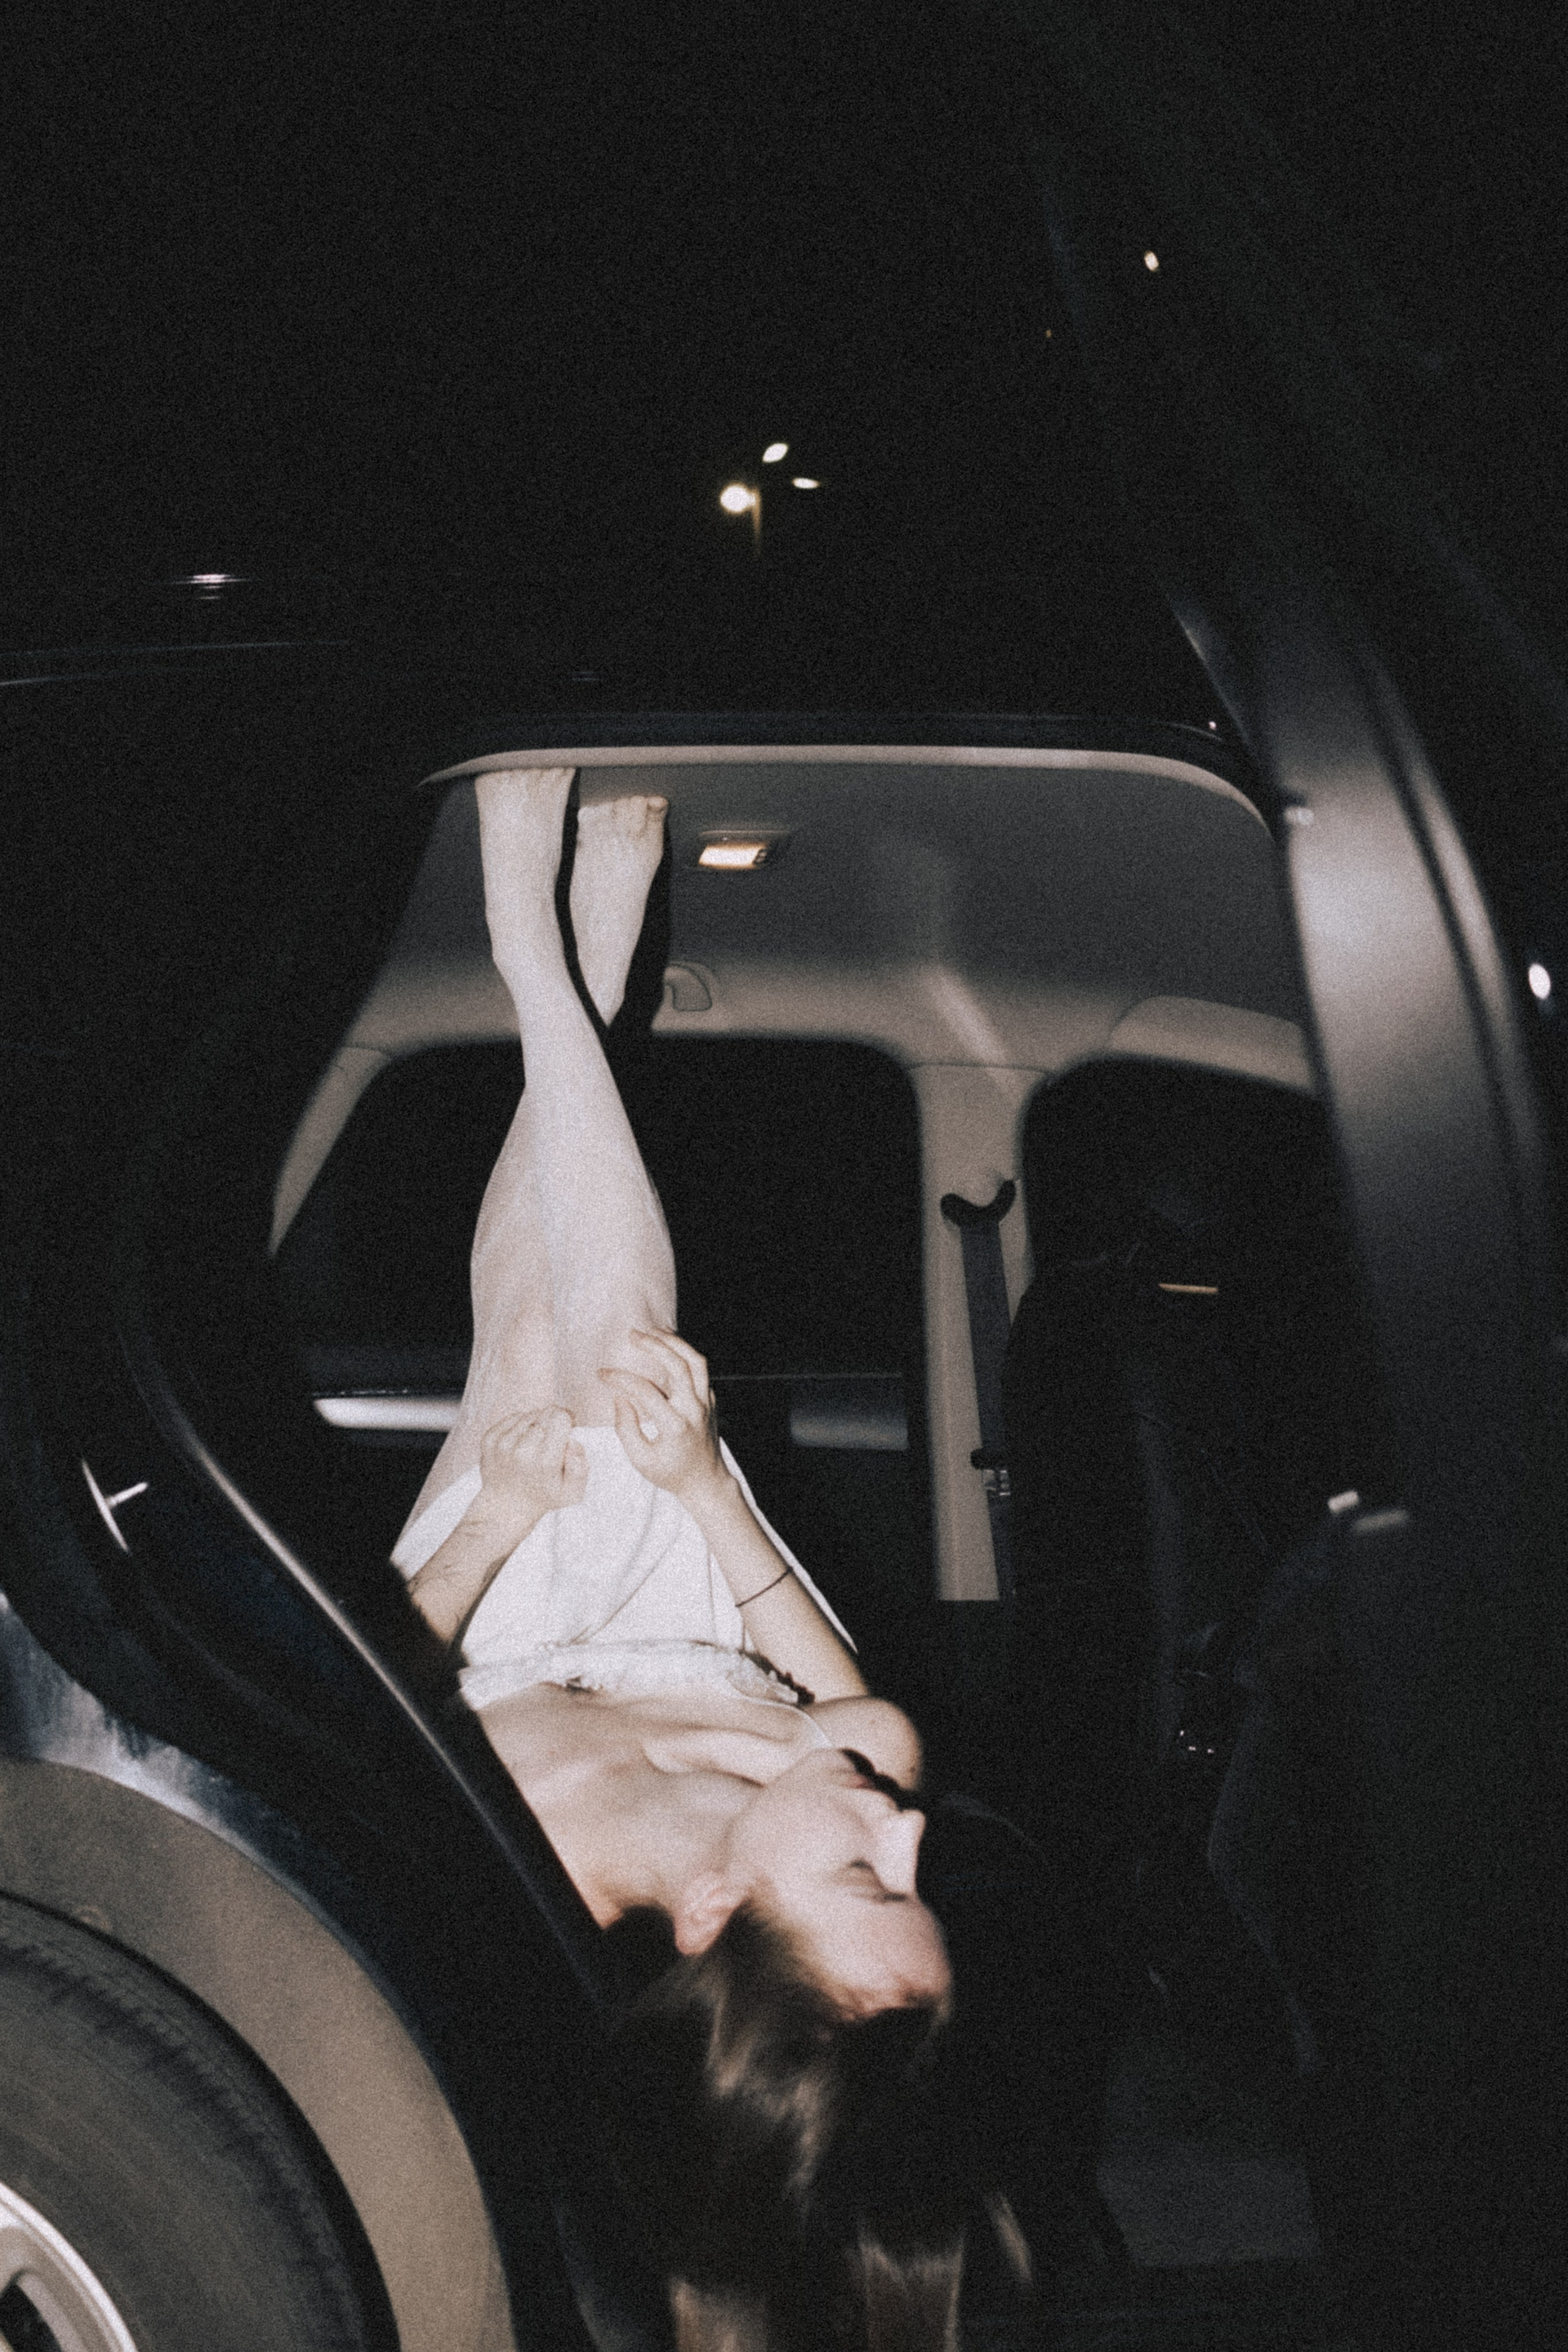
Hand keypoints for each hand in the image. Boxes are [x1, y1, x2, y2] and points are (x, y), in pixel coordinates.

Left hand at [477, 1405, 587, 1529]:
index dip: (567, 1421)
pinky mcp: (489, 1439)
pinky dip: (518, 1426)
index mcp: (545, 1461)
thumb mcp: (572, 1492)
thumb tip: (572, 1442)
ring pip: (529, 1414)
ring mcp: (502, 1444)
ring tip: (533, 1446)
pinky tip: (519, 1444)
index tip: (565, 1432)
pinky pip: (512, 1417)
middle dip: (552, 1422)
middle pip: (546, 1412)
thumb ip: (580, 1467)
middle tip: (549, 1442)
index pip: (560, 1417)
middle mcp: (522, 1450)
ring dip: (535, 1425)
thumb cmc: (543, 1496)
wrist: (505, 1507)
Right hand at [598, 1330, 726, 1500]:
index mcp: (675, 1427)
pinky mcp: (711, 1400)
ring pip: (696, 1362)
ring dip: (675, 1342)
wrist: (705, 1482)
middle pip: (677, 1366)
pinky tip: (668, 1346)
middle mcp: (694, 1410)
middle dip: (653, 1346)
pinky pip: (701, 1370)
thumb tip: (619, 1397)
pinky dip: (685, 1353)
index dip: (620, 1379)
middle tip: (633, 1334)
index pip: (645, 1392)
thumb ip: (626, 1428)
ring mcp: (706, 1404)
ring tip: (654, 1331)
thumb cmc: (670, 1473)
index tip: (602, 1373)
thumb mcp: (641, 1460)